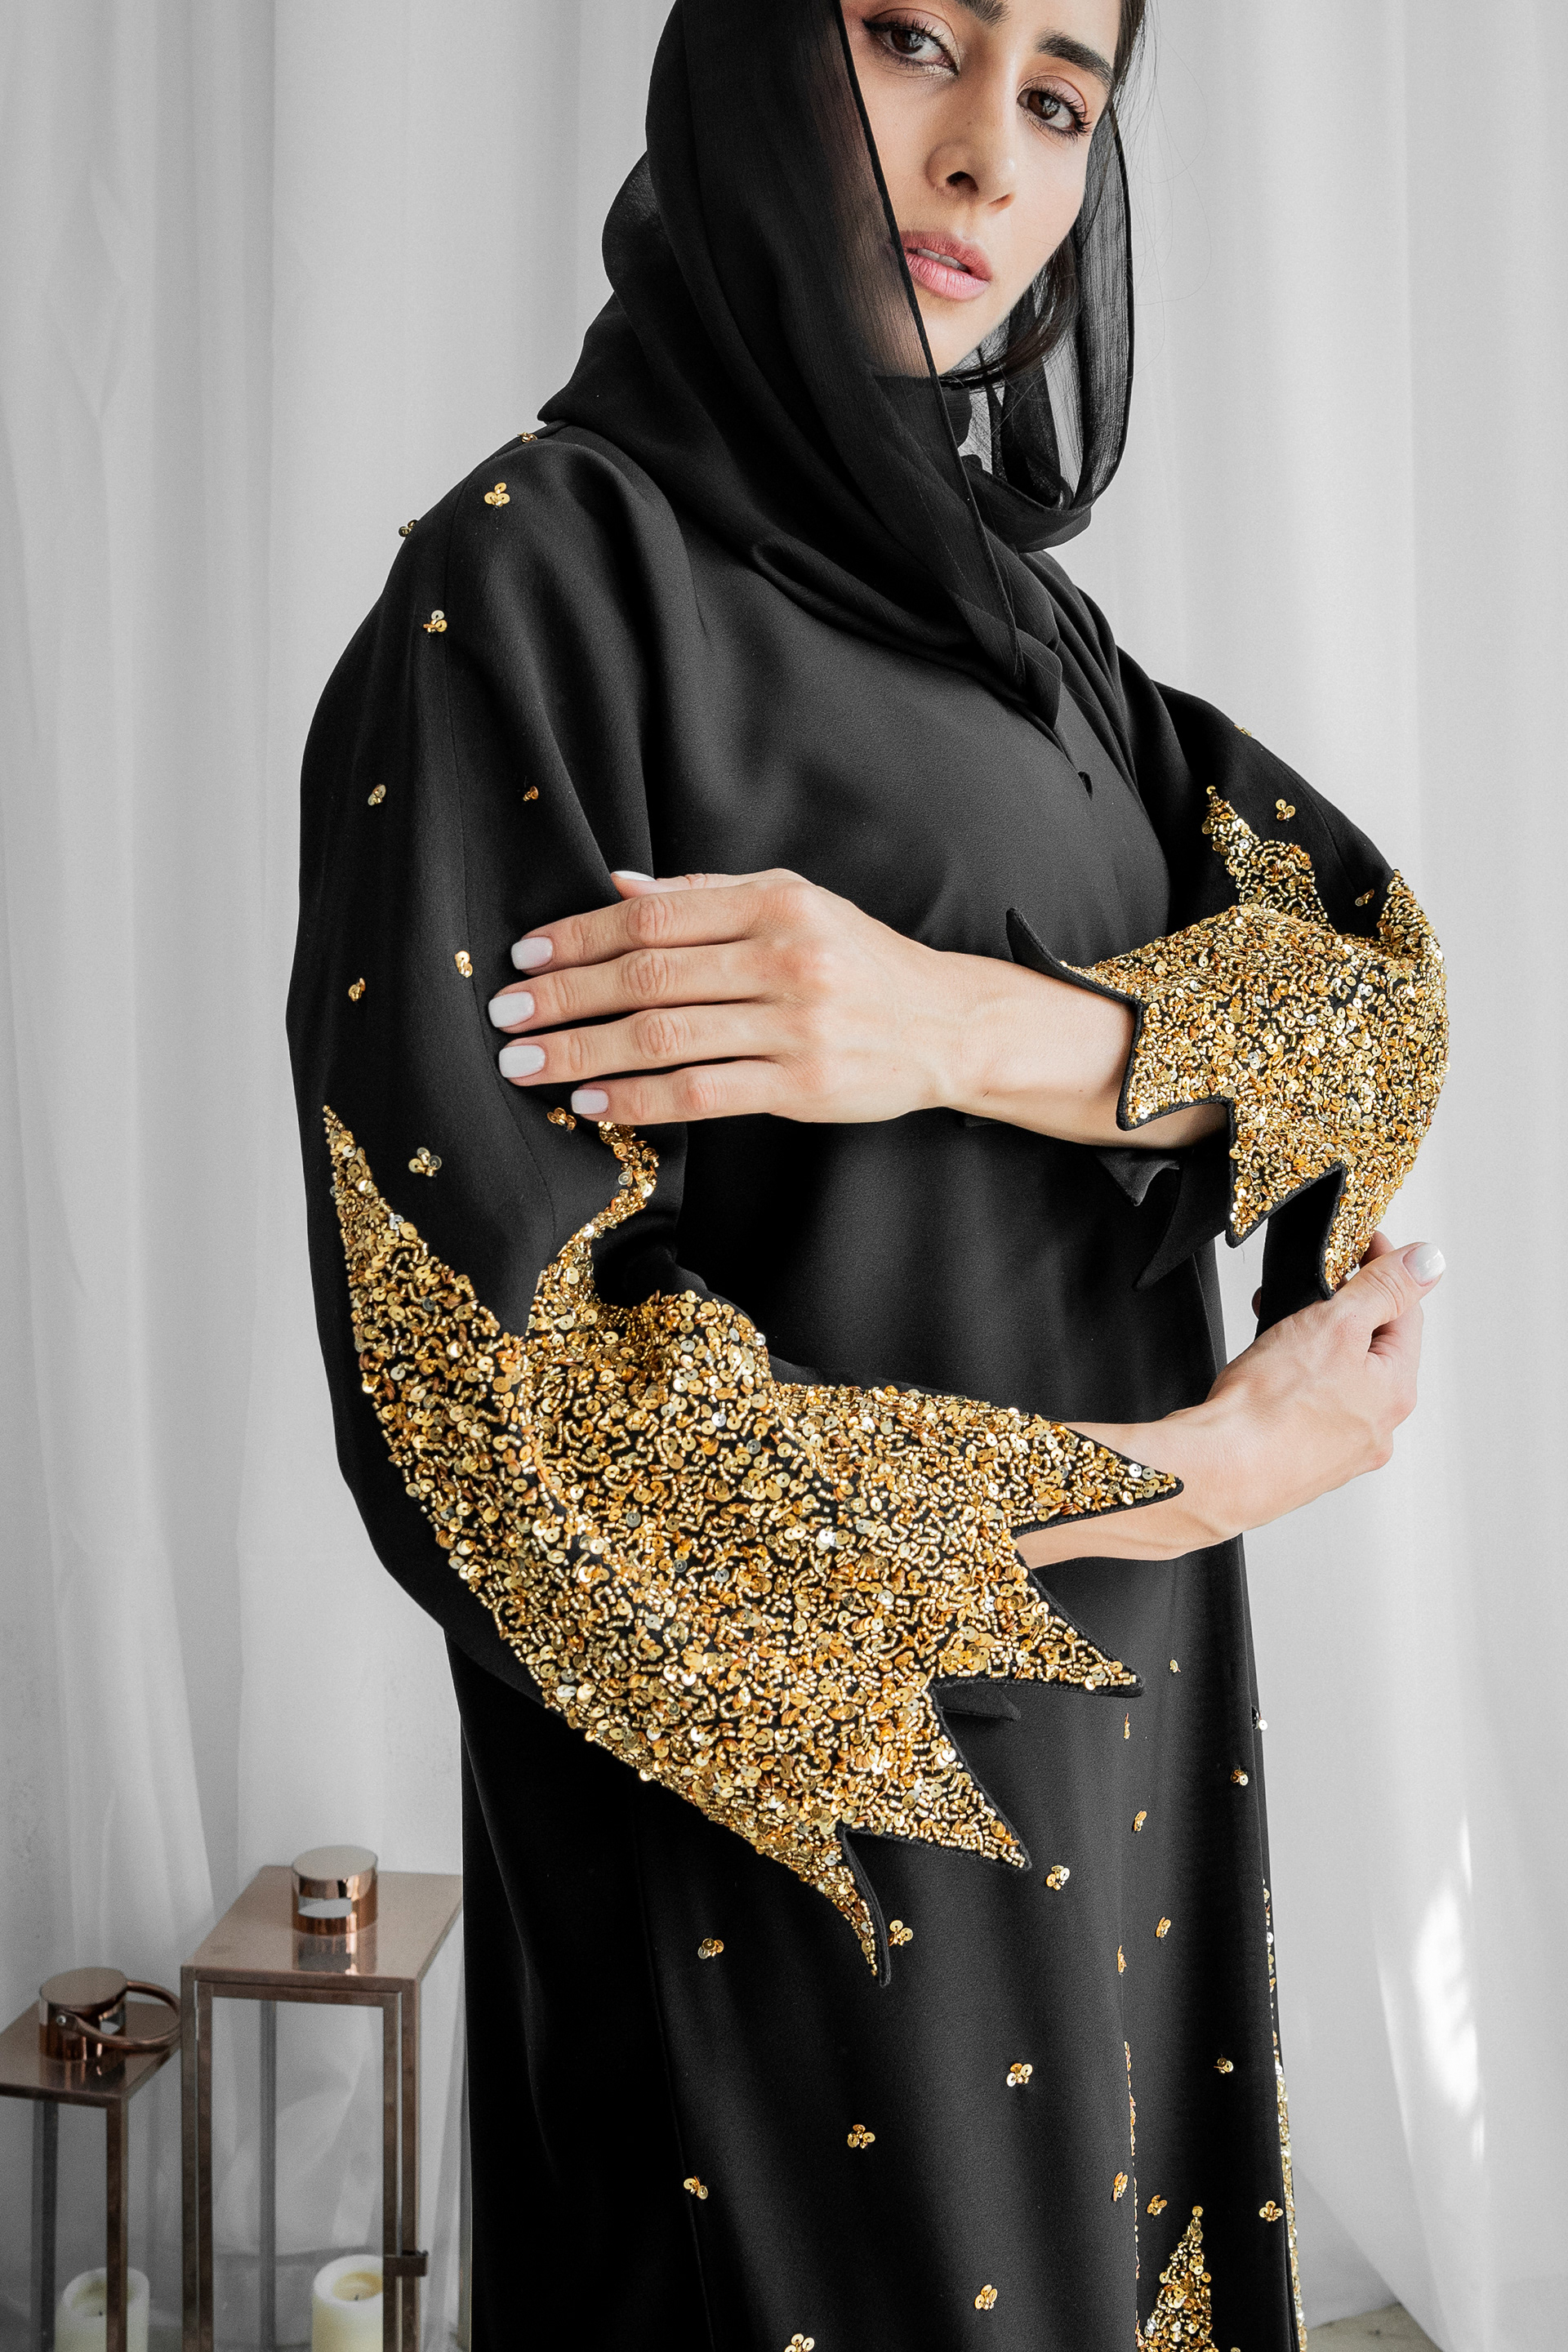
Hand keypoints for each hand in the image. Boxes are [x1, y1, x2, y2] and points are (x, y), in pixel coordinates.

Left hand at [490, 867, 969, 1124]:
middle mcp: (786, 958)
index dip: (579, 936)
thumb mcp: (795, 903)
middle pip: (648, 976)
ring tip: (526, 1065)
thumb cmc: (860, 962)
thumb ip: (708, 894)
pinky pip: (702, 1093)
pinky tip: (592, 1104)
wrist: (947, 1025)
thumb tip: (618, 886)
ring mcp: (795, 1024)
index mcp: (776, 902)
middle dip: (563, 997)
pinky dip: (639, 1099)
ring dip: (583, 1053)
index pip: (654, 917)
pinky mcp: (802, 1085)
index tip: (524, 957)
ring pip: (665, 1037)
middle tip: (504, 1016)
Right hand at [1018, 1231, 1444, 1565]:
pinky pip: (1313, 1411)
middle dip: (1345, 1311)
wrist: (1218, 1472)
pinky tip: (1268, 1379)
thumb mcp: (1334, 1323)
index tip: (1358, 1243)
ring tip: (1278, 1335)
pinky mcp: (1304, 1466)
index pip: (1406, 1313)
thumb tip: (1429, 1262)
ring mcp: (1342, 1454)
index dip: (1383, 1268)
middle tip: (1310, 1288)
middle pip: (1375, 1349)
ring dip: (1318, 1350)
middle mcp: (1379, 1429)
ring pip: (1342, 1382)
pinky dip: (1298, 1386)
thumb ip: (1383, 1288)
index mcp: (1396, 1391)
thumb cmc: (1268, 1406)